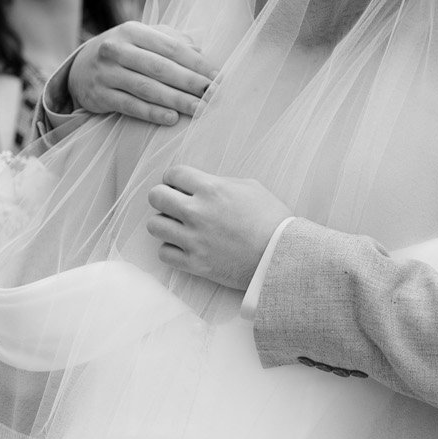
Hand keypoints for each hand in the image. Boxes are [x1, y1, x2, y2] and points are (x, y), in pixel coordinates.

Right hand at [67, 23, 212, 124]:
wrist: (80, 68)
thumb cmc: (123, 52)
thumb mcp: (142, 39)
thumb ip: (170, 41)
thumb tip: (200, 51)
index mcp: (133, 31)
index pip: (171, 47)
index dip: (196, 63)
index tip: (218, 77)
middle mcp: (117, 50)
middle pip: (160, 68)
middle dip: (190, 82)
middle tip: (213, 95)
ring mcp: (107, 73)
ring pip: (147, 88)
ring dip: (176, 100)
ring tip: (199, 109)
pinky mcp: (100, 96)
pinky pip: (130, 106)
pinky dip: (152, 113)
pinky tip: (172, 119)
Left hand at [147, 167, 290, 290]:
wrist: (283, 255)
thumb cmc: (272, 219)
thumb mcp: (251, 187)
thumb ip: (221, 183)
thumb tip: (201, 185)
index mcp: (211, 189)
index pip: (173, 174)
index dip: (174, 178)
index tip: (180, 186)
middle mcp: (197, 212)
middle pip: (156, 197)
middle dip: (163, 197)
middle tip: (174, 204)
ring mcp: (193, 240)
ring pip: (154, 226)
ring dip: (165, 224)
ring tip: (178, 227)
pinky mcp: (195, 264)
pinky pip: (164, 253)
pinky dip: (171, 249)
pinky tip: (184, 247)